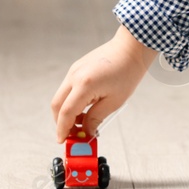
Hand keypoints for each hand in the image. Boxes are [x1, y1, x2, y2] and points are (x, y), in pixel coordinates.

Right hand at [51, 25, 158, 140]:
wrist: (131, 48)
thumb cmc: (128, 72)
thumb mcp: (114, 101)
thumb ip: (96, 118)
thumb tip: (86, 132)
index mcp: (84, 85)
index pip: (65, 113)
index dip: (62, 129)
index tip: (62, 140)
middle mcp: (74, 76)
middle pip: (57, 105)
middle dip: (61, 122)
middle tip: (73, 134)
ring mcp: (74, 70)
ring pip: (61, 97)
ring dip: (67, 112)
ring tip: (84, 121)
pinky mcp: (76, 68)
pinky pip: (68, 88)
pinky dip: (71, 101)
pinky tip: (86, 107)